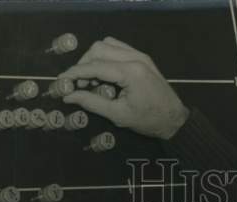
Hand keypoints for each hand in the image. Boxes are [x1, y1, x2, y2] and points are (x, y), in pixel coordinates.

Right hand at [59, 37, 189, 139]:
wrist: (175, 120)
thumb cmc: (148, 120)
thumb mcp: (118, 115)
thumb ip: (92, 103)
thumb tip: (68, 96)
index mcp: (130, 72)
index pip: (95, 66)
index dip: (75, 73)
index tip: (62, 80)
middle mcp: (135, 58)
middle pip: (99, 49)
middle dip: (84, 64)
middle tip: (79, 84)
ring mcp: (140, 55)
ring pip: (107, 44)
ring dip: (94, 58)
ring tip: (91, 79)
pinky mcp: (142, 58)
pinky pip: (118, 47)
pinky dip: (106, 56)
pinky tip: (104, 73)